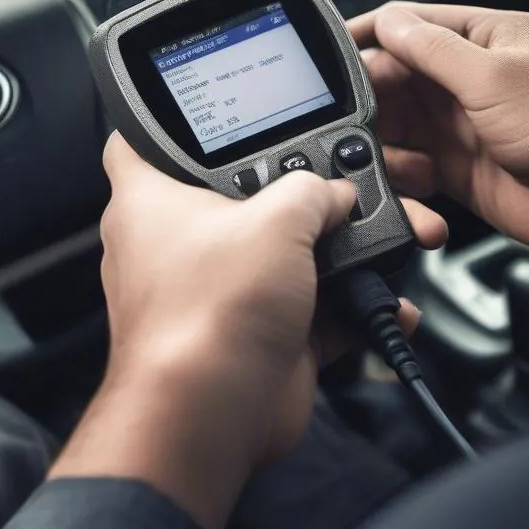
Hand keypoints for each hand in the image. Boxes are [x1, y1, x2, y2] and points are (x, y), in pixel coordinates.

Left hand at [50, 135, 445, 528]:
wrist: (213, 414)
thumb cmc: (207, 314)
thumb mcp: (277, 219)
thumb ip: (313, 190)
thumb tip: (335, 192)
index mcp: (150, 203)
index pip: (140, 142)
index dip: (169, 123)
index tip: (205, 115)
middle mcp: (175, 248)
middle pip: (238, 199)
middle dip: (296, 195)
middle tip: (337, 184)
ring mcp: (216, 294)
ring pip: (283, 257)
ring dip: (339, 255)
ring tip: (383, 240)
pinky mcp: (253, 337)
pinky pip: (311, 312)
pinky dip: (351, 309)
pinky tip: (387, 303)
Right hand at [352, 3, 528, 260]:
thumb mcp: (496, 77)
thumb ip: (433, 51)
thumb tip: (386, 24)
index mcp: (484, 38)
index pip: (409, 25)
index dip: (365, 38)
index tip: (325, 56)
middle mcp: (468, 79)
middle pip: (391, 79)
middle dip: (369, 100)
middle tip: (358, 120)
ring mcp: (460, 125)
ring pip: (393, 126)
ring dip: (383, 144)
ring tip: (400, 161)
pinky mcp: (456, 169)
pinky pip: (407, 167)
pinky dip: (400, 177)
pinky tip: (417, 184)